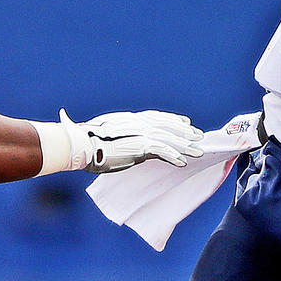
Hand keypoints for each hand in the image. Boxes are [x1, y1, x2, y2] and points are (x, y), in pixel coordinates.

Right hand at [61, 109, 203, 172]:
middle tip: (199, 137)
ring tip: (198, 152)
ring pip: (169, 139)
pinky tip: (182, 163)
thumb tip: (130, 140)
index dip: (173, 120)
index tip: (186, 123)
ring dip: (185, 146)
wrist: (81, 144)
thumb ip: (120, 133)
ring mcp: (140, 133)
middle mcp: (139, 123)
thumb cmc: (87, 140)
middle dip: (185, 133)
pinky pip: (162, 151)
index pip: (158, 117)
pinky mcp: (140, 145)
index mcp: (132, 119)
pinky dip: (173, 156)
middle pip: (167, 127)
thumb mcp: (107, 133)